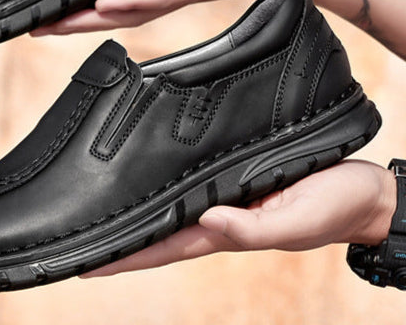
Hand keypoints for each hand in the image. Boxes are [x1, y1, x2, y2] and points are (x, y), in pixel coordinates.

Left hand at [81, 160, 395, 277]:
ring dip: (138, 208)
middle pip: (157, 228)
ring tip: (100, 205)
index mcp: (225, 231)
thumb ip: (252, 229)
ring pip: (170, 204)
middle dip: (119, 235)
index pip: (163, 248)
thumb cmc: (332, 209)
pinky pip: (191, 178)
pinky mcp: (233, 173)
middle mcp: (216, 215)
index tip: (84, 262)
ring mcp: (223, 195)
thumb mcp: (294, 223)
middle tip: (76, 234)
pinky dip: (165, 180)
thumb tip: (208, 221)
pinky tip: (149, 175)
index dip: (124, 257)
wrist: (359, 191)